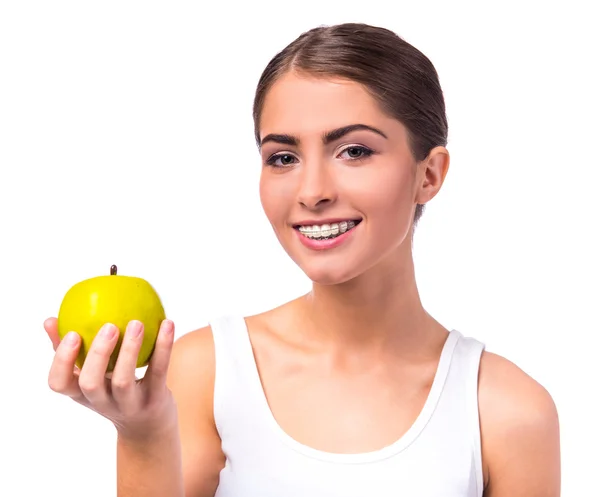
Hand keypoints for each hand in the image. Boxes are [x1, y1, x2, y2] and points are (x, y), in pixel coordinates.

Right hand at [45, 317, 178, 440]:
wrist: (148, 427)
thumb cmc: (112, 392)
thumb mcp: (91, 377)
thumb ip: (73, 351)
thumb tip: (49, 320)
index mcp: (81, 394)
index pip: (59, 384)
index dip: (62, 361)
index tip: (72, 333)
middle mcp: (102, 403)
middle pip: (91, 383)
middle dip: (97, 354)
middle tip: (109, 326)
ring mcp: (129, 405)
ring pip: (124, 380)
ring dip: (130, 350)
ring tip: (137, 322)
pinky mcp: (155, 400)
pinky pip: (158, 371)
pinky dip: (163, 346)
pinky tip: (168, 323)